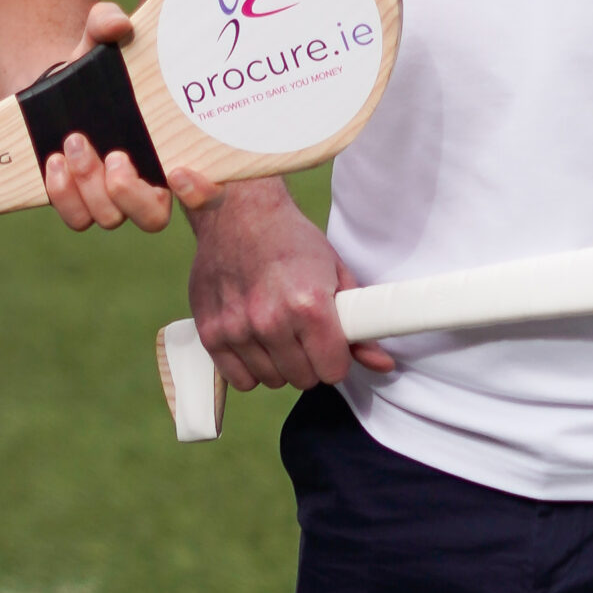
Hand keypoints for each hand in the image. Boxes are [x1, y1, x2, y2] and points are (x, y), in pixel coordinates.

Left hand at [39, 2, 218, 231]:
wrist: (55, 90)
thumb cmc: (98, 68)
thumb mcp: (101, 41)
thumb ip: (108, 22)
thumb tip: (117, 24)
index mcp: (176, 154)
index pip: (208, 193)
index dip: (201, 193)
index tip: (178, 170)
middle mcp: (150, 186)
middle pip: (153, 218)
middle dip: (129, 193)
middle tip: (116, 155)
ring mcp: (113, 200)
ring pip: (110, 217)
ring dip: (89, 182)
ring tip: (72, 141)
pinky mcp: (79, 204)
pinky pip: (76, 218)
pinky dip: (63, 194)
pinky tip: (54, 162)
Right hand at [187, 177, 393, 392]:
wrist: (238, 212)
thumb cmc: (290, 240)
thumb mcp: (335, 273)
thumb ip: (358, 323)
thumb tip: (382, 365)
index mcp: (309, 305)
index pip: (332, 371)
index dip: (335, 357)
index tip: (329, 343)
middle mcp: (271, 320)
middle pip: (303, 379)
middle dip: (309, 361)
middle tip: (302, 332)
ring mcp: (237, 328)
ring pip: (272, 380)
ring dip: (279, 363)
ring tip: (276, 330)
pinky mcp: (210, 332)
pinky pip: (240, 379)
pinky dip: (249, 367)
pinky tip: (254, 340)